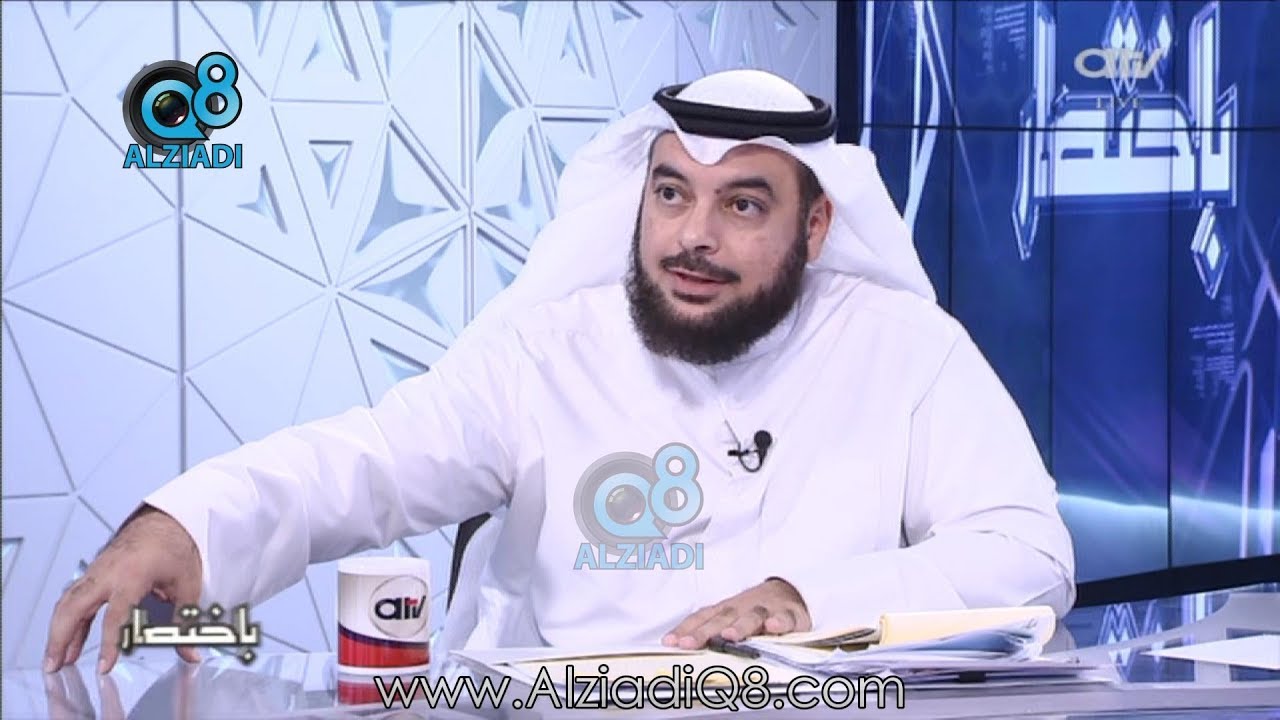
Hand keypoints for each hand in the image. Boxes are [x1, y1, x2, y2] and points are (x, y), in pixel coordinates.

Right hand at [44, 505, 203, 673]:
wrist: (165, 520)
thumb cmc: (174, 546)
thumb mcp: (186, 585)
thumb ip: (185, 621)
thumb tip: (189, 650)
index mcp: (132, 575)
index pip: (115, 615)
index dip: (110, 643)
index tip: (105, 665)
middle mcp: (108, 573)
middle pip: (74, 607)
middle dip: (61, 638)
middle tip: (55, 665)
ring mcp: (97, 572)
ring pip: (67, 603)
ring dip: (58, 632)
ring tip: (57, 659)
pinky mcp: (94, 573)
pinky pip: (74, 599)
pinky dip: (68, 621)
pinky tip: (71, 642)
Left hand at [662, 578, 811, 648]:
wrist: (790, 591)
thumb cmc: (754, 610)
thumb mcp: (730, 618)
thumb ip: (709, 631)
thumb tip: (678, 646)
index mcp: (726, 610)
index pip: (702, 618)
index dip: (685, 629)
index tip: (669, 642)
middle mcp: (743, 608)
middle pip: (722, 618)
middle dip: (704, 632)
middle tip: (689, 643)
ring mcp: (767, 610)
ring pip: (752, 617)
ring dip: (740, 626)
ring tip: (729, 637)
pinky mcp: (791, 615)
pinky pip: (786, 618)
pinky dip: (779, 623)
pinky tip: (772, 627)